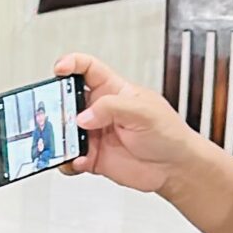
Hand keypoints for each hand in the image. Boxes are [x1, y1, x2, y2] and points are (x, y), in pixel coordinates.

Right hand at [54, 52, 215, 195]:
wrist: (176, 168)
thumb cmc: (170, 134)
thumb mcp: (145, 112)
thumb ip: (112, 108)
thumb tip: (84, 116)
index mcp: (113, 91)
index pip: (87, 68)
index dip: (71, 64)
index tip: (60, 69)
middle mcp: (100, 111)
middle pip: (67, 101)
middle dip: (56, 106)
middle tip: (58, 115)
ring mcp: (95, 134)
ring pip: (64, 132)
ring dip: (60, 138)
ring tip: (66, 144)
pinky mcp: (93, 157)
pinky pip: (70, 159)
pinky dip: (69, 161)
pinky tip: (80, 161)